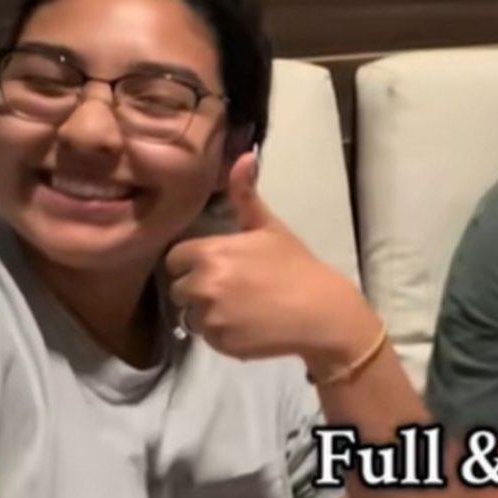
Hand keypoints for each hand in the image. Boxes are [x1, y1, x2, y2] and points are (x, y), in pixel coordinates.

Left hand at [165, 149, 370, 363]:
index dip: (194, 263)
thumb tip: (244, 154)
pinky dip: (223, 335)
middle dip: (199, 290)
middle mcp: (204, 284)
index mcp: (211, 252)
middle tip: (234, 290)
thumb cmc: (296, 266)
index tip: (218, 267)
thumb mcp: (270, 228)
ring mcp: (211, 316)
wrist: (321, 311)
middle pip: (180, 289)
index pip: (176, 259)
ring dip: (208, 314)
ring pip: (191, 316)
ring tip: (241, 310)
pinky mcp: (220, 343)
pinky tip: (248, 326)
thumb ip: (246, 195)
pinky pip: (207, 338)